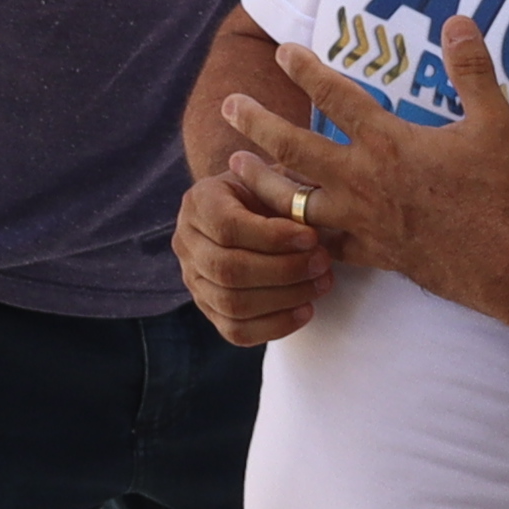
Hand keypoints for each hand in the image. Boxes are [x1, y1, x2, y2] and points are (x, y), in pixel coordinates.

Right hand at [173, 152, 336, 346]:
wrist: (251, 208)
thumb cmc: (269, 190)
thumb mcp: (276, 177)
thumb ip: (287, 193)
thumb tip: (311, 214)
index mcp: (199, 202)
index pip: (227, 228)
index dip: (272, 237)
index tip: (312, 237)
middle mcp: (186, 242)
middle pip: (227, 269)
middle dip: (283, 271)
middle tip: (323, 263)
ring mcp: (193, 280)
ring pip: (231, 304)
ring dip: (284, 298)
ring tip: (321, 283)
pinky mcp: (208, 309)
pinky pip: (236, 331)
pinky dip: (275, 326)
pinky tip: (306, 310)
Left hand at [215, 25, 508, 313]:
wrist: (505, 264)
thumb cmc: (500, 192)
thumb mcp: (494, 123)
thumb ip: (472, 70)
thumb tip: (458, 21)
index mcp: (388, 143)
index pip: (336, 97)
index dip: (306, 70)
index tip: (281, 52)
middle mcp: (363, 180)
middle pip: (295, 146)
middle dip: (257, 122)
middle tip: (228, 105)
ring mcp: (360, 219)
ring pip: (293, 200)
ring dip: (261, 180)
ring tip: (236, 165)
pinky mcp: (368, 253)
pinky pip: (320, 243)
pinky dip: (296, 236)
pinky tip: (282, 229)